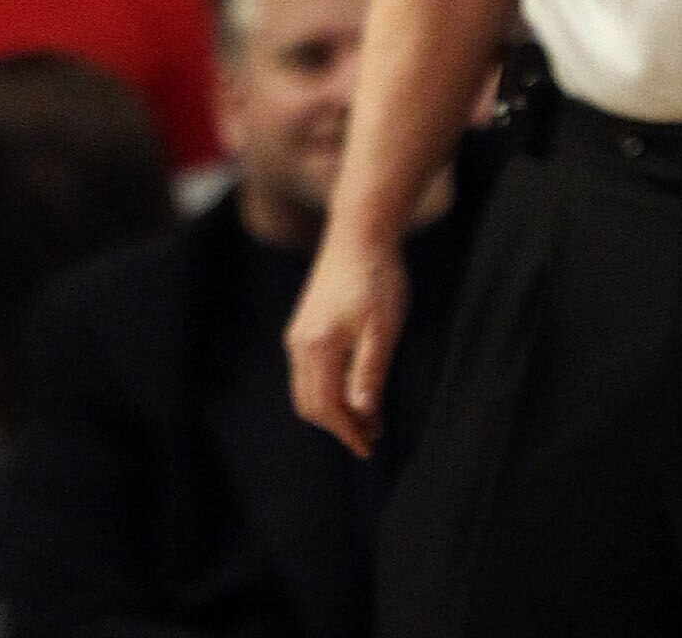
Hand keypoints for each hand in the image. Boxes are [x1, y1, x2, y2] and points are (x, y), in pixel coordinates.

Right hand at [287, 225, 410, 455]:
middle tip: (371, 434)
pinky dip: (327, 389)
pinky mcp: (303, 325)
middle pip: (311, 404)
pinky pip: (308, 372)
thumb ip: (370, 372)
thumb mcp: (383, 328)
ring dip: (332, 409)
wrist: (360, 233)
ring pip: (306, 390)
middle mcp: (299, 344)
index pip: (327, 407)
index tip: (369, 447)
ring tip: (366, 415)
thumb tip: (362, 413)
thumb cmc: (377, 278)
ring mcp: (298, 334)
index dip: (348, 432)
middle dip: (339, 425)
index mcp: (318, 347)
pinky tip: (352, 386)